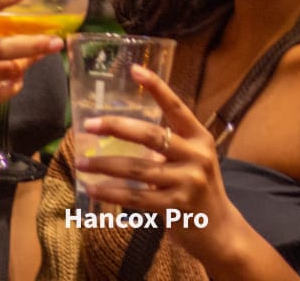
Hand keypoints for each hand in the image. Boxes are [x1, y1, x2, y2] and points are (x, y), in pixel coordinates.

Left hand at [73, 64, 247, 260]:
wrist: (219, 229)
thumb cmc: (198, 187)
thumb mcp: (192, 158)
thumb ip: (167, 143)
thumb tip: (122, 130)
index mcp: (199, 137)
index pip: (175, 106)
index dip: (156, 87)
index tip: (134, 70)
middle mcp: (196, 156)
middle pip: (150, 135)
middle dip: (116, 127)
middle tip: (88, 124)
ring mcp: (187, 182)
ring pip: (137, 168)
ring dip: (104, 165)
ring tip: (80, 163)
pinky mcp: (175, 206)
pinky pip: (135, 197)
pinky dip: (111, 193)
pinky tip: (93, 189)